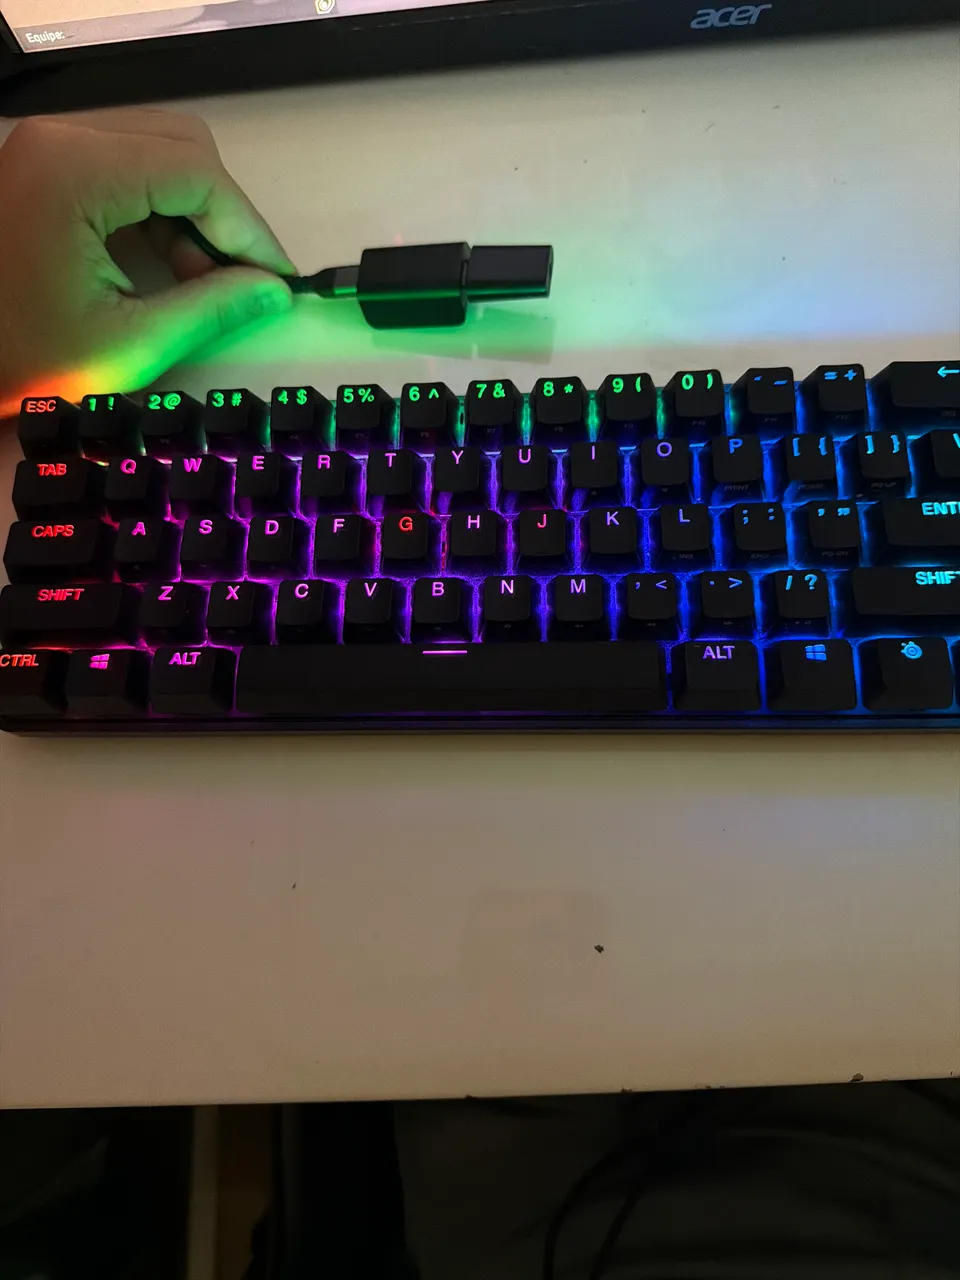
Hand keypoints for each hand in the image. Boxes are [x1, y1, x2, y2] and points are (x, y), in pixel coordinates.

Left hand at [0, 108, 294, 418]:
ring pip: (161, 153)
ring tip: (205, 282)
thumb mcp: (129, 344)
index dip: (250, 229)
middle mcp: (60, 141)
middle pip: (183, 149)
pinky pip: (129, 168)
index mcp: (74, 174)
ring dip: (197, 214)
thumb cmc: (19, 357)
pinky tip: (173, 266)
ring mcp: (50, 148)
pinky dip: (163, 212)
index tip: (278, 278)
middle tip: (246, 281)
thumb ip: (211, 310)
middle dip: (225, 217)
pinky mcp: (48, 166)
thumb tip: (272, 291)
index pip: (197, 174)